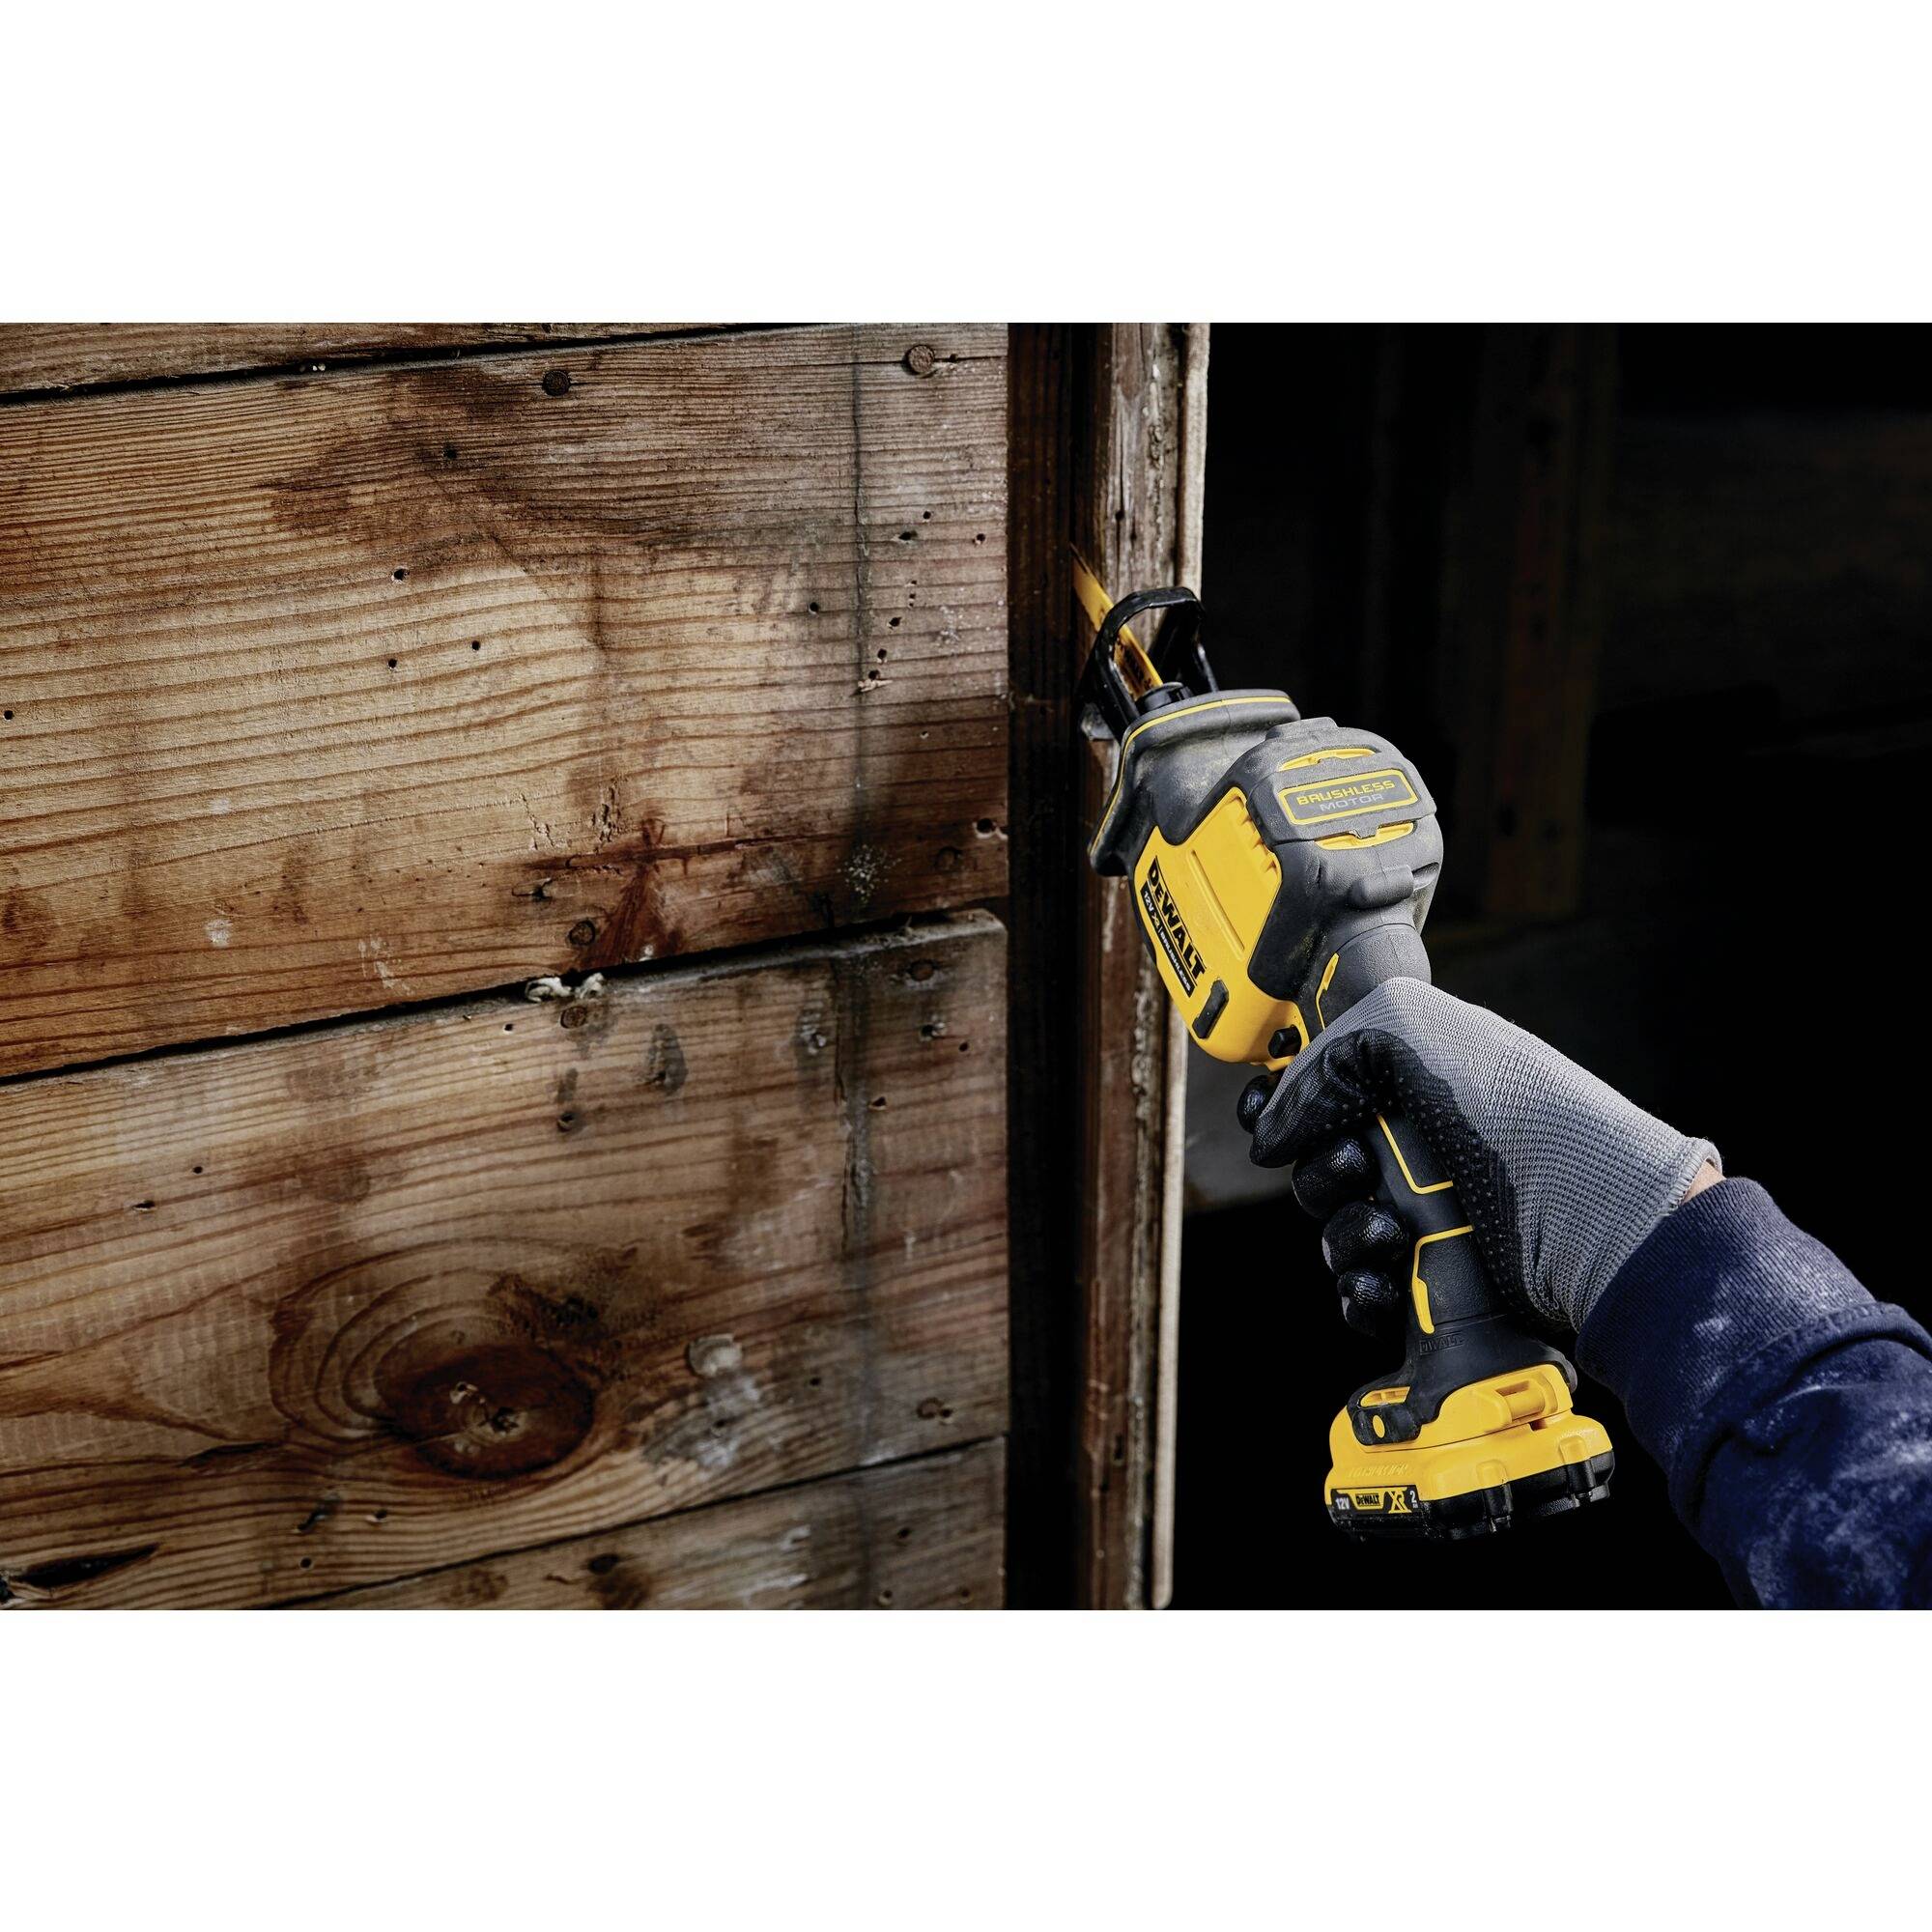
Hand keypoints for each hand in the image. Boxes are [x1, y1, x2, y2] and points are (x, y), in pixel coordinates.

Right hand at [1237, 978, 1718, 1335]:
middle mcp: (1418, 1154)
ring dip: (1343, 1237)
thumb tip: (1270, 1129)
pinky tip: (1385, 1283)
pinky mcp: (1434, 1288)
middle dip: (1320, 1174)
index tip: (1274, 1124)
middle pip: (1315, 1172)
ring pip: (1334, 1239)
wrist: (1591, 1220)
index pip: (1320, 1098)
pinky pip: (1362, 1297)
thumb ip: (1322, 1059)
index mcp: (1412, 1090)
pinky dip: (1361, 1293)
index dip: (1284, 1110)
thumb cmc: (1520, 1116)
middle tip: (1360, 1166)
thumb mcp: (1412, 1031)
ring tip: (1390, 1234)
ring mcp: (1427, 1224)